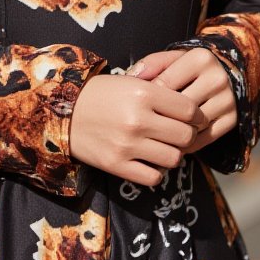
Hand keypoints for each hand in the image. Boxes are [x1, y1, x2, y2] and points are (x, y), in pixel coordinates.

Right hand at [68, 69, 212, 187]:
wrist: (62, 112)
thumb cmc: (100, 94)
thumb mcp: (131, 81)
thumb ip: (161, 92)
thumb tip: (193, 108)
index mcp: (144, 94)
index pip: (190, 110)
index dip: (197, 116)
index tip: (195, 119)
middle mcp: (138, 119)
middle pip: (185, 136)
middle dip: (187, 136)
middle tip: (179, 135)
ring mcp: (127, 145)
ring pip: (173, 158)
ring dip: (172, 154)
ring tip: (163, 147)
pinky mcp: (116, 165)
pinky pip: (153, 177)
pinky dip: (155, 171)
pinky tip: (149, 161)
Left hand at [126, 46, 236, 156]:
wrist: (220, 76)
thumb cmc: (185, 69)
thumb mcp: (169, 60)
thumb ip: (150, 64)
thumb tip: (133, 76)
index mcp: (201, 58)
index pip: (165, 85)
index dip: (147, 99)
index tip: (138, 107)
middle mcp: (218, 78)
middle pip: (179, 108)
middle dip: (159, 118)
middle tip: (142, 127)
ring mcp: (228, 100)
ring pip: (192, 125)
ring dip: (172, 134)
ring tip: (155, 136)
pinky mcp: (232, 120)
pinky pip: (204, 139)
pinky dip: (186, 144)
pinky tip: (172, 143)